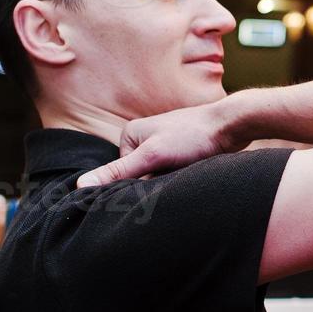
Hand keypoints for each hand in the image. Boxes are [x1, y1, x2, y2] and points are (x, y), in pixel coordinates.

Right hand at [76, 97, 248, 187]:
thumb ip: (118, 172)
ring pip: (157, 178)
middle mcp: (144, 139)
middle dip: (155, 183)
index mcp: (130, 135)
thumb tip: (80, 186)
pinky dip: (179, 180)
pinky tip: (191, 175)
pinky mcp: (180, 154)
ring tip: (185, 174)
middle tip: (175, 176)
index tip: (158, 178)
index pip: (122, 176)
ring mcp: (163, 146)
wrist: (232, 126)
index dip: (138, 184)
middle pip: (140, 177)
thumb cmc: (193, 135)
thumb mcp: (152, 156)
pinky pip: (172, 175)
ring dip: (169, 182)